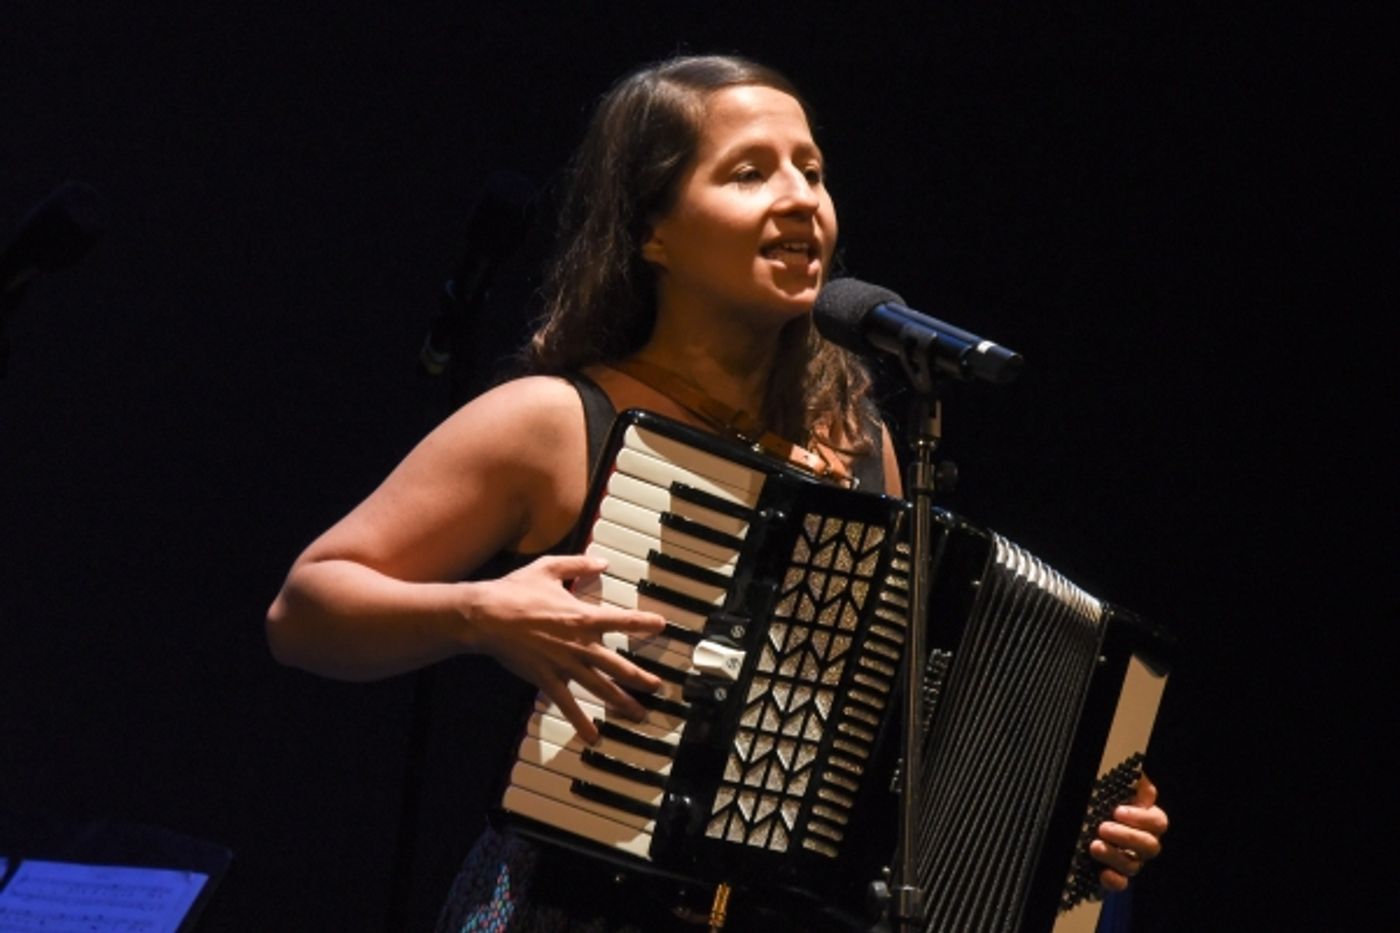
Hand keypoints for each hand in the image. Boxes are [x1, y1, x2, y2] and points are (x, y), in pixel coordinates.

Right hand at [467, 554, 666, 743]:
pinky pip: (568, 705)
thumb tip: (601, 562)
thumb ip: (578, 564)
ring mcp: (565, 665)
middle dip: (642, 678)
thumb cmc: (515, 591)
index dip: (646, 623)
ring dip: (623, 703)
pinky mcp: (547, 679)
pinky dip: (581, 722)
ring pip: (601, 689)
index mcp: (584, 616)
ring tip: (639, 714)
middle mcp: (581, 644)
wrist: (486, 616)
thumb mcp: (549, 568)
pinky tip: (592, 736)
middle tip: (658, 687)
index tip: (662, 626)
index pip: (624, 621)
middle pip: (620, 666)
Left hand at [1089, 773, 1167, 891]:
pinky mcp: (1116, 876)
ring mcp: (1131, 861)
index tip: (1118, 811)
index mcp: (1145, 821)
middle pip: (1149, 846)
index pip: (1158, 822)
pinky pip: (1121, 884)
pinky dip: (1114, 880)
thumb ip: (1130, 784)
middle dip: (1127, 836)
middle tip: (1103, 827)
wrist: (1080, 829)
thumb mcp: (1113, 790)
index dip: (1141, 818)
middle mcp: (1142, 844)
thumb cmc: (1102, 806)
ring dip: (1114, 856)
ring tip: (1094, 845)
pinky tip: (1103, 873)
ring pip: (1133, 865)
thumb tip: (1141, 776)